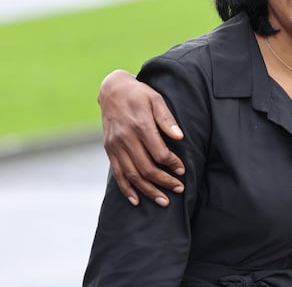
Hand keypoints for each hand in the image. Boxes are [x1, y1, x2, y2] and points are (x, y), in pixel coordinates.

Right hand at [98, 69, 184, 206]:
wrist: (112, 90)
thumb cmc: (140, 94)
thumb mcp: (156, 99)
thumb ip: (167, 119)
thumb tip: (179, 137)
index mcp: (140, 125)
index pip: (159, 153)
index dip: (172, 165)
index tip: (182, 170)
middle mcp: (126, 138)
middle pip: (146, 168)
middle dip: (164, 182)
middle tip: (179, 189)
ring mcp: (115, 146)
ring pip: (132, 175)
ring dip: (148, 190)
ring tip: (163, 201)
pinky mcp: (109, 150)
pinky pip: (117, 174)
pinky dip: (126, 189)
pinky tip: (136, 201)